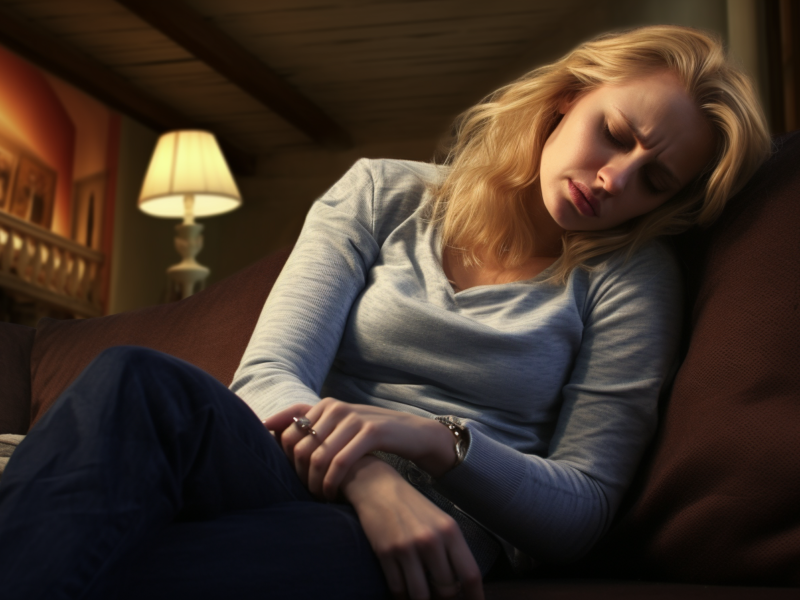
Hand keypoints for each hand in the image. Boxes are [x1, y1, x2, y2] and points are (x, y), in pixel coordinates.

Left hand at [263, 399, 455, 500]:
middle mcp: (336, 408)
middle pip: (299, 447)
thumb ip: (311, 426)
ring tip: (319, 496)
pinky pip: (340, 462)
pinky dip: (332, 483)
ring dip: (314, 483)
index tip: (292, 478)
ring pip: (317, 457)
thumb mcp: (341, 427)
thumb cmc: (370, 435)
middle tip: (307, 492)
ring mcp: (353, 419)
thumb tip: (269, 430)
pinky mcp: (371, 432)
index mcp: (325, 405)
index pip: (286, 432)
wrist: (412, 433)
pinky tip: (332, 495)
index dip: (284, 460)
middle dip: (299, 475)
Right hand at [343, 456, 483, 599]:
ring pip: (421, 595)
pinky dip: (402, 596)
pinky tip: (404, 592)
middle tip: (439, 597)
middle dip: (445, 599)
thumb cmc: (412, 507)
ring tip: (422, 595)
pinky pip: (398, 589)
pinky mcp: (386, 554)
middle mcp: (431, 540)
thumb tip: (459, 585)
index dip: (475, 597)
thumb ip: (452, 550)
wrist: (378, 488)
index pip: (470, 574)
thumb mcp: (440, 522)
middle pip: (446, 590)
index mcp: (450, 531)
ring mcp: (408, 547)